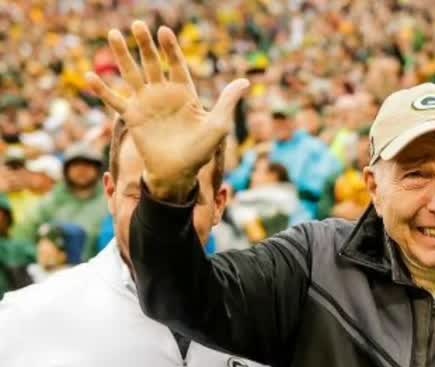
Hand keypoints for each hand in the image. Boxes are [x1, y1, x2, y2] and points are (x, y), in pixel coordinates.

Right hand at [85, 21, 248, 200]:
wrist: (179, 173)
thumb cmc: (201, 151)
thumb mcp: (218, 125)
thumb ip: (227, 101)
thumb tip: (245, 82)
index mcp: (184, 93)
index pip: (176, 65)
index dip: (170, 49)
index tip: (164, 30)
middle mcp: (163, 94)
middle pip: (152, 63)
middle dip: (145, 44)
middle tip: (137, 25)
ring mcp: (146, 104)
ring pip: (131, 74)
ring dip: (122, 55)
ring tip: (113, 34)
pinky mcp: (132, 117)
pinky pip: (114, 101)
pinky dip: (102, 90)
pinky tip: (89, 76)